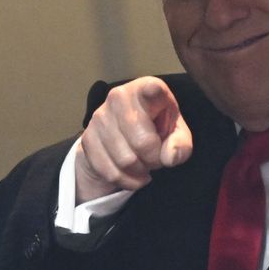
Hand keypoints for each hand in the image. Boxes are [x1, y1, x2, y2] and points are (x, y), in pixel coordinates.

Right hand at [75, 77, 195, 199]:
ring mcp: (99, 117)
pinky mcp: (87, 138)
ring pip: (126, 160)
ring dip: (140, 171)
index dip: (152, 91)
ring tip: (144, 163)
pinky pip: (110, 171)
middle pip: (143, 143)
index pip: (150, 89)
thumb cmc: (156, 128)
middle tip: (156, 157)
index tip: (153, 91)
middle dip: (154, 159)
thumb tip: (169, 157)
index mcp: (146, 89)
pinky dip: (126, 180)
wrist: (124, 135)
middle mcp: (119, 97)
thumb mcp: (176, 133)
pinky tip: (133, 174)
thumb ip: (181, 144)